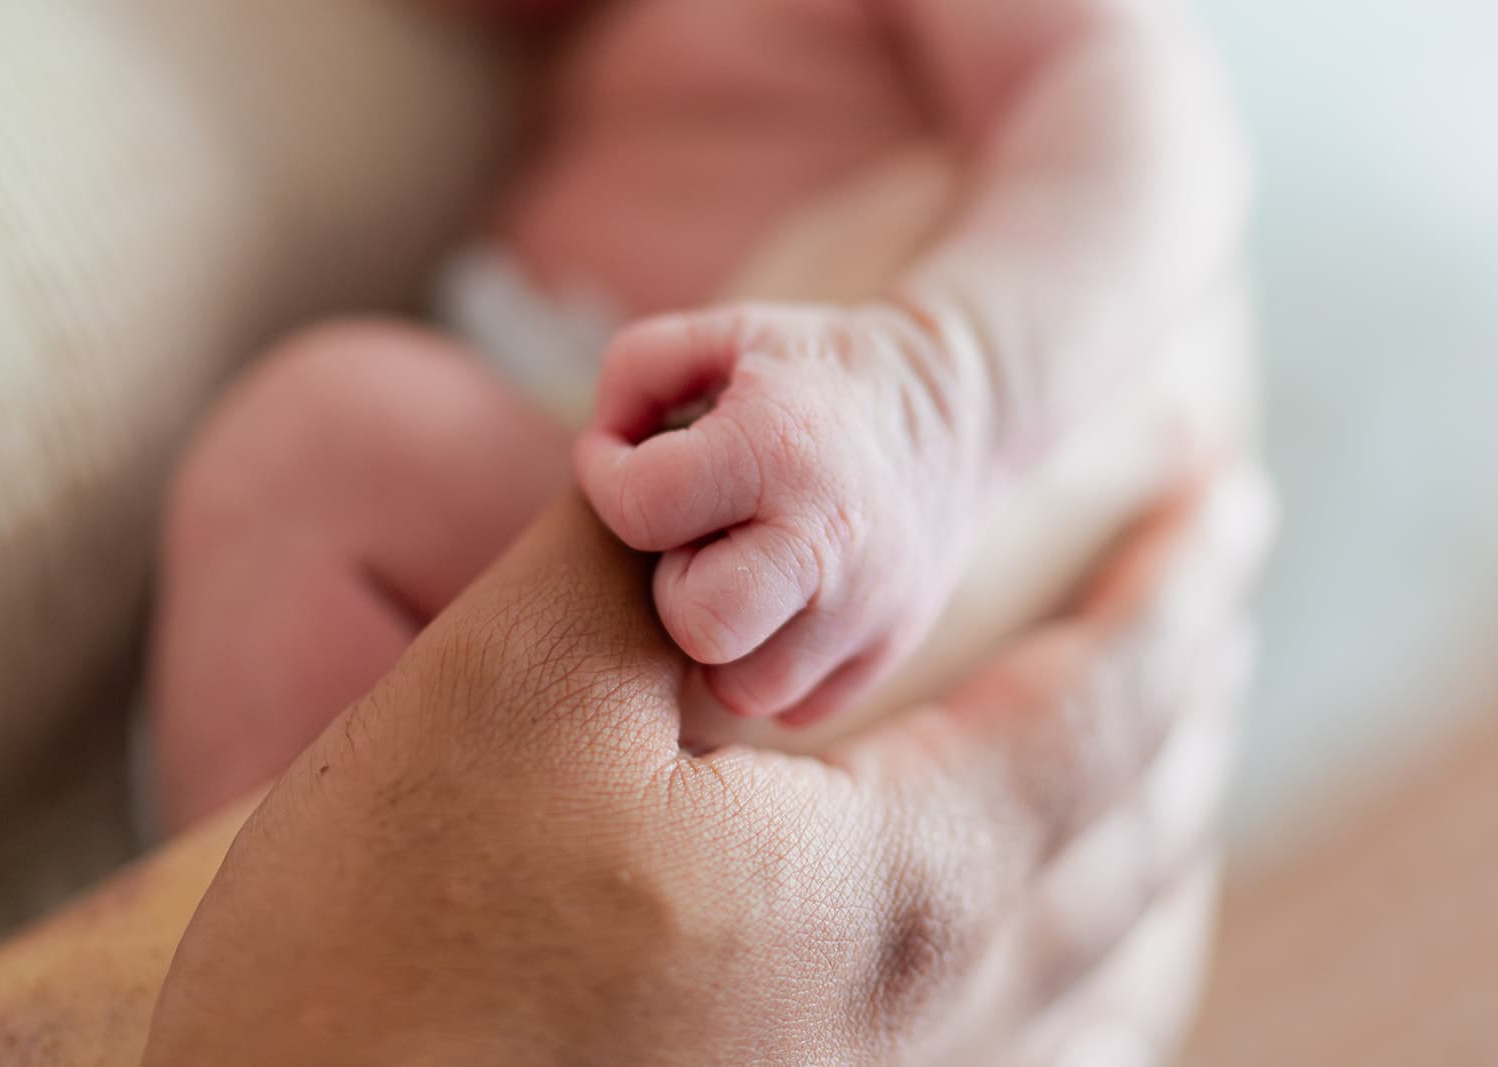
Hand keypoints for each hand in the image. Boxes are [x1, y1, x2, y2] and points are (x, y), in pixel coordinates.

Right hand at [143, 468, 1269, 1065]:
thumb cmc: (387, 947)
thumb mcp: (508, 693)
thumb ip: (639, 554)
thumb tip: (701, 458)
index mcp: (881, 894)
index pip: (1091, 712)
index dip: (1170, 590)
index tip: (1219, 502)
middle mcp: (920, 1028)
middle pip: (1130, 842)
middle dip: (1188, 699)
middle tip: (1217, 596)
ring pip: (1110, 973)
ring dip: (1161, 842)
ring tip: (1177, 759)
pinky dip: (1097, 987)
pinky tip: (1081, 972)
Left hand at [576, 302, 977, 723]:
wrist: (958, 406)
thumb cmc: (814, 372)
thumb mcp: (722, 333)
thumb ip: (633, 371)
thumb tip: (599, 452)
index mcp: (777, 451)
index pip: (639, 508)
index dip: (612, 480)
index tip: (636, 460)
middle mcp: (827, 542)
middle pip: (698, 625)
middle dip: (677, 585)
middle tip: (703, 539)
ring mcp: (867, 609)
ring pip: (743, 689)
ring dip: (724, 639)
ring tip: (743, 576)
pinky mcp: (889, 651)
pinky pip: (795, 706)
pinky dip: (775, 666)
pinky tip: (782, 609)